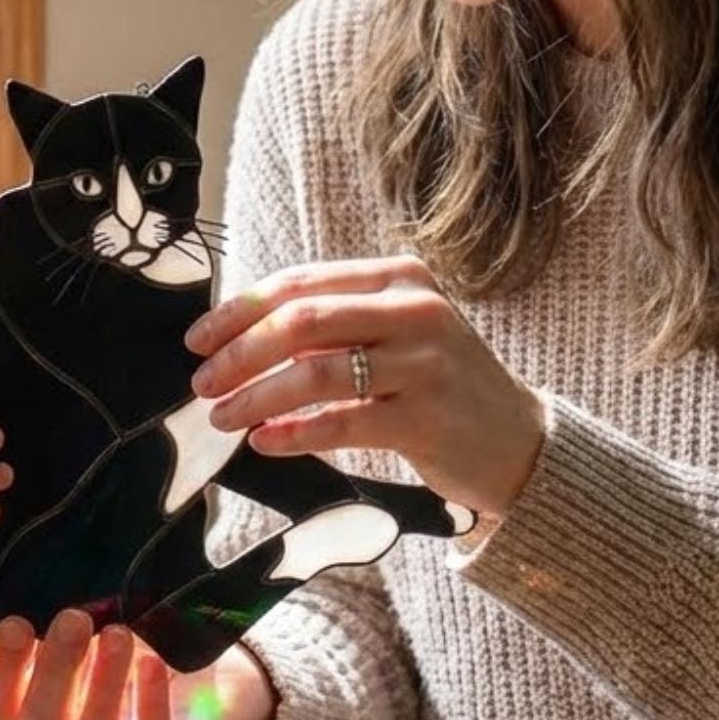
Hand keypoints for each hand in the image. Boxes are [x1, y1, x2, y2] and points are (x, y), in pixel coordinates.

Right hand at [0, 610, 274, 719]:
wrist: (213, 689)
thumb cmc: (139, 654)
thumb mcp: (97, 634)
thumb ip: (66, 621)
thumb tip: (38, 579)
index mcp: (40, 710)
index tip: (16, 621)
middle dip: (54, 669)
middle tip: (73, 618)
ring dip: (101, 687)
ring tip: (118, 635)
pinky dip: (150, 707)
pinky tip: (153, 667)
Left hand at [186, 257, 544, 518]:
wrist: (519, 441)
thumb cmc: (438, 385)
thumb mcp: (393, 333)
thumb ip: (333, 324)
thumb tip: (239, 335)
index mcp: (398, 277)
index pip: (301, 283)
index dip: (241, 310)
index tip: (199, 339)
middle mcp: (414, 310)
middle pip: (302, 322)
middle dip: (240, 353)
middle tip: (202, 383)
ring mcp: (424, 363)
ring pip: (316, 372)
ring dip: (256, 396)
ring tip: (223, 417)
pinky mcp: (427, 418)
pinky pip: (342, 421)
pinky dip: (295, 433)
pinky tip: (265, 442)